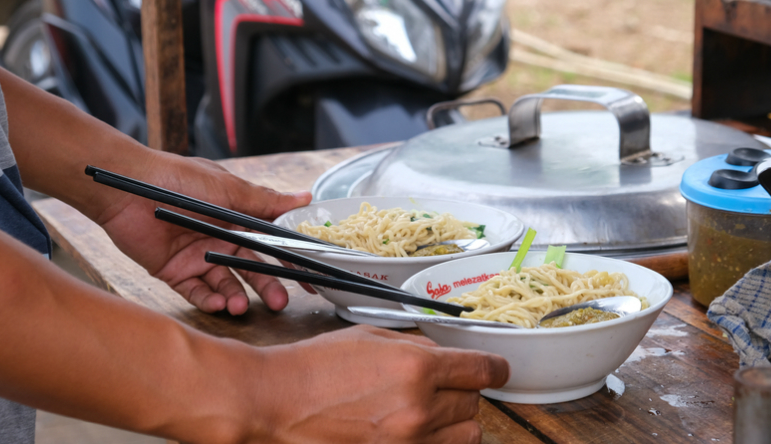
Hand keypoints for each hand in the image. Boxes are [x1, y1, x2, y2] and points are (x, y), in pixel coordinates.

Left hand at [88, 150, 311, 314]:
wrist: (128, 188)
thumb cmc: (178, 179)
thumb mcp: (227, 188)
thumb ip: (264, 200)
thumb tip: (304, 198)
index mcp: (236, 217)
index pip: (270, 243)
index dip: (290, 260)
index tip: (310, 277)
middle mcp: (220, 238)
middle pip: (251, 268)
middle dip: (267, 286)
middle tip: (281, 301)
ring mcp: (198, 256)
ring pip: (226, 284)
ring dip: (237, 297)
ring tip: (242, 305)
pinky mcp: (175, 272)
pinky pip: (196, 292)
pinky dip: (209, 300)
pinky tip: (220, 305)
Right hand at [249, 325, 509, 443]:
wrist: (275, 403)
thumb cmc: (315, 366)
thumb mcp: (370, 337)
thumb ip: (416, 347)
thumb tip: (446, 357)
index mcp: (416, 367)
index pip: (484, 370)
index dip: (495, 368)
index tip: (495, 370)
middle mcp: (419, 409)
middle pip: (474, 405)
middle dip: (460, 393)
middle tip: (435, 387)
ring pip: (466, 436)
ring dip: (452, 424)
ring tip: (424, 413)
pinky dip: (432, 443)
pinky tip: (412, 432)